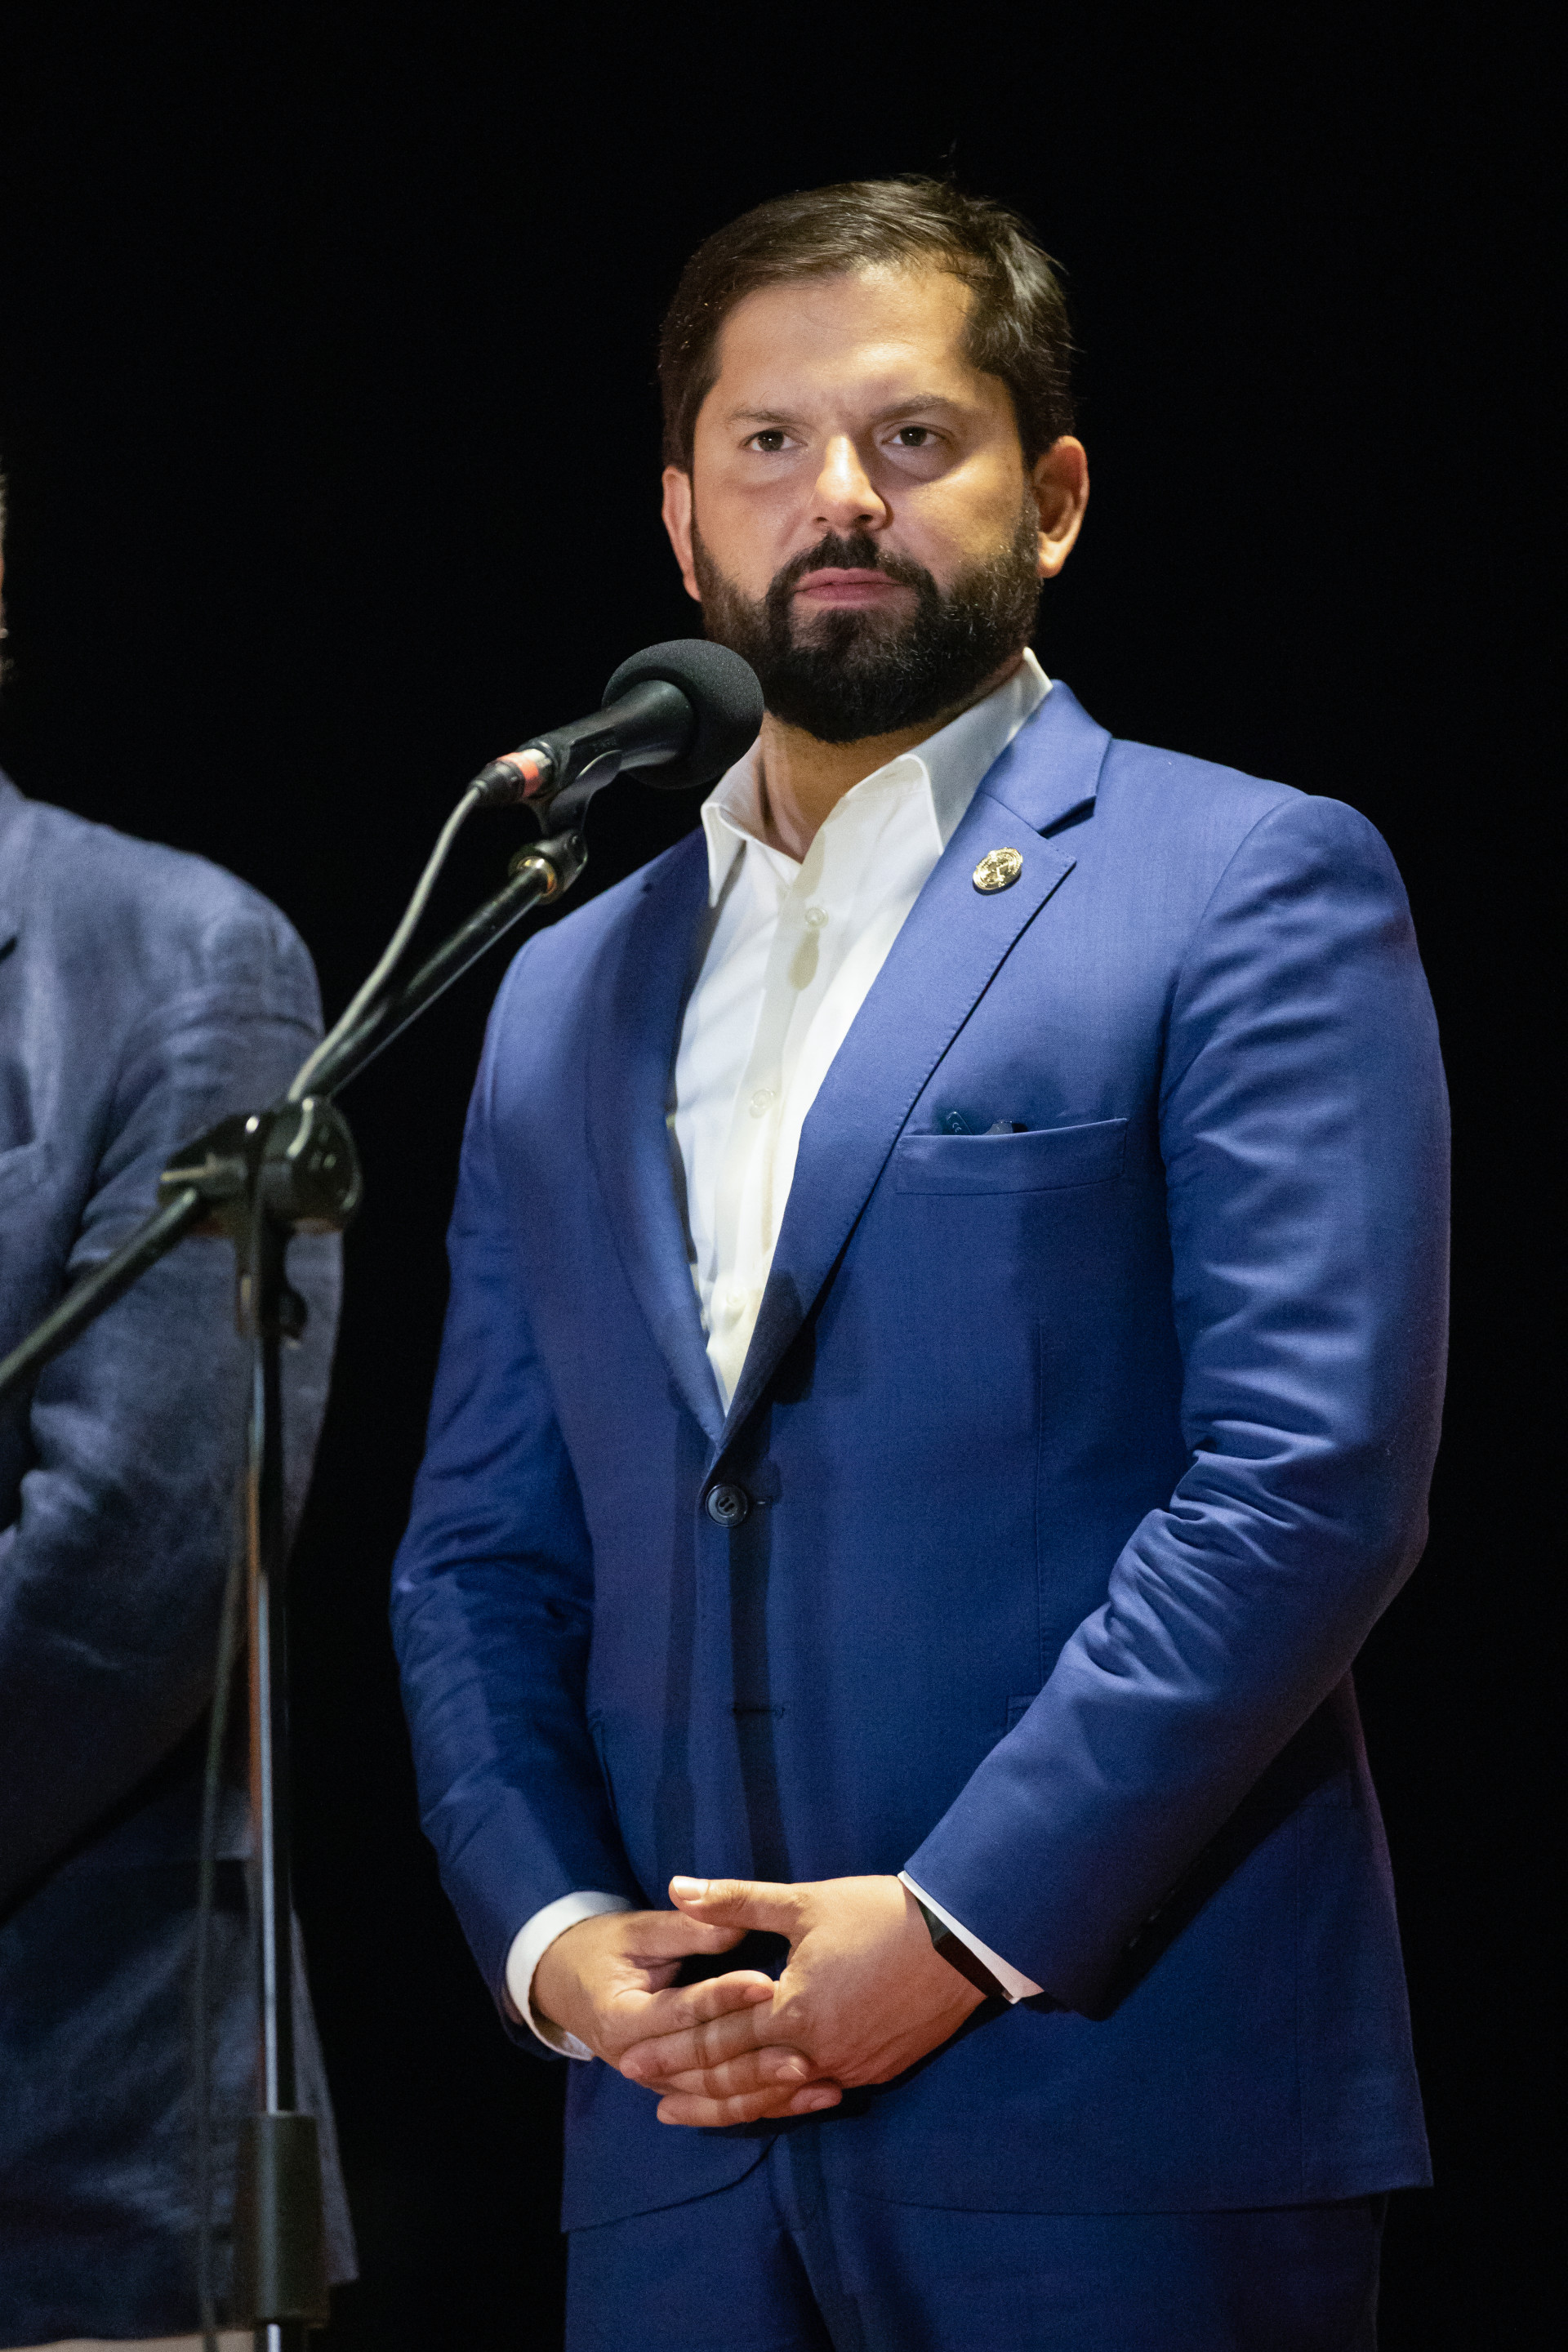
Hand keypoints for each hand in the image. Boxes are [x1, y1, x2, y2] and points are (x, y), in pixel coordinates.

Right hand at [530, 1907, 835, 2122]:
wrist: (566, 1984)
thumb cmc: (604, 1949)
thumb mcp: (637, 1931)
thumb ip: (686, 1930)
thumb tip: (736, 1925)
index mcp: (624, 2020)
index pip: (683, 2014)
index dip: (725, 1998)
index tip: (769, 1984)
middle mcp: (640, 2064)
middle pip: (704, 2068)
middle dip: (756, 2061)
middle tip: (806, 2052)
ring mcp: (660, 2084)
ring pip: (719, 2098)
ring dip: (770, 2093)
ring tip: (819, 2082)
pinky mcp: (678, 2090)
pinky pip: (723, 2105)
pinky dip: (766, 2105)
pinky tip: (809, 2100)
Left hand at [618, 1874, 983, 2126]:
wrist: (962, 1938)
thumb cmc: (879, 1912)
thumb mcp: (804, 1902)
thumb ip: (735, 1902)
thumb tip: (677, 1887)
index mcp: (792, 2008)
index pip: (716, 2034)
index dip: (670, 2046)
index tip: (630, 2056)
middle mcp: (816, 2050)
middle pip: (739, 2075)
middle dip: (688, 2083)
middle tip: (646, 2091)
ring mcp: (849, 2067)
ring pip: (777, 2093)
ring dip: (733, 2099)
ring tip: (695, 2110)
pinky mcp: (876, 2072)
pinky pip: (816, 2092)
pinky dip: (782, 2096)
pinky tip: (765, 2097)